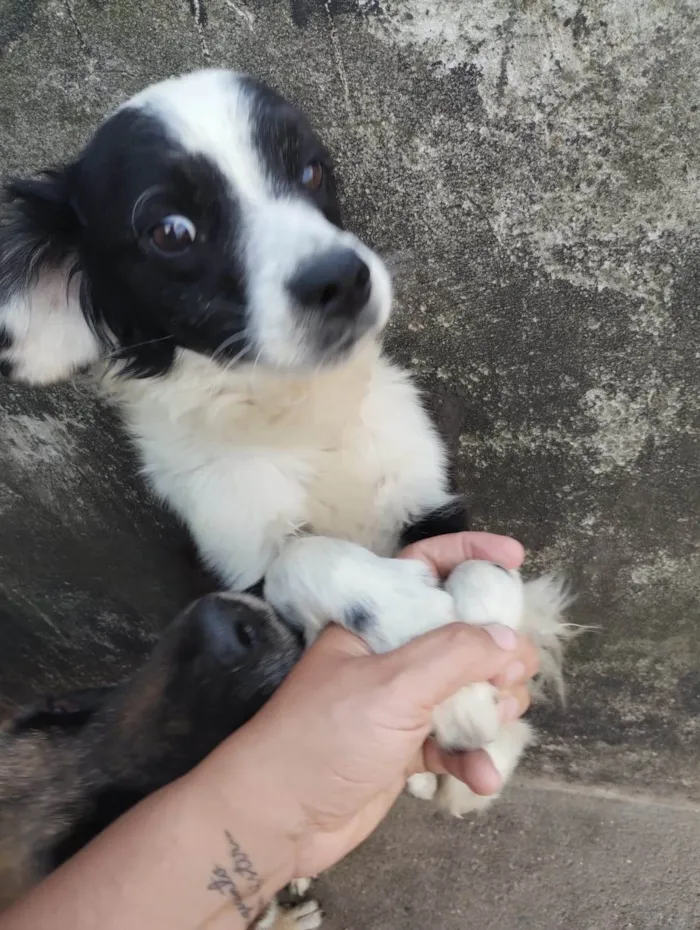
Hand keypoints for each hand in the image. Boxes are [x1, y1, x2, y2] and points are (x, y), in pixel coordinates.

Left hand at [198, 531, 536, 881]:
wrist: (279, 820)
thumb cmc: (324, 738)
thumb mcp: (392, 685)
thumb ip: (455, 654)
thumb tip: (508, 639)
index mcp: (376, 621)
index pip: (428, 567)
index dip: (471, 554)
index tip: (516, 558)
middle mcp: (391, 654)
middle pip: (463, 634)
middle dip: (497, 653)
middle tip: (513, 676)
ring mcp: (399, 702)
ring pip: (467, 689)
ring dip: (490, 709)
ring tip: (493, 725)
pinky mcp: (406, 747)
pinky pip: (455, 741)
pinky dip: (473, 757)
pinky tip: (481, 777)